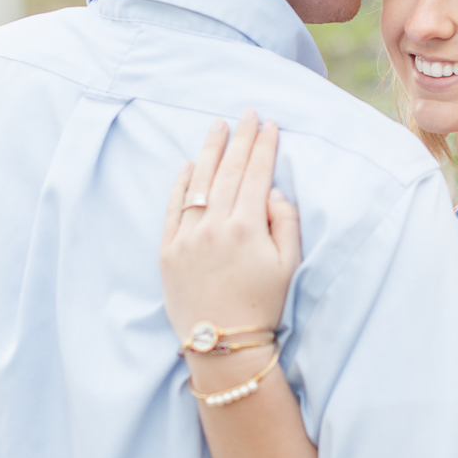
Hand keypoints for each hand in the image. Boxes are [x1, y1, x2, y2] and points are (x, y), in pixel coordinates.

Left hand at [161, 113, 301, 348]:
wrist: (223, 344)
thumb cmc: (262, 305)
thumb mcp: (288, 265)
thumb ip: (285, 222)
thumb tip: (273, 192)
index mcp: (247, 227)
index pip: (257, 174)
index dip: (264, 147)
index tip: (269, 125)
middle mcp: (215, 225)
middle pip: (229, 170)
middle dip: (240, 138)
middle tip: (246, 114)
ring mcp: (187, 236)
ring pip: (199, 182)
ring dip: (210, 151)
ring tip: (218, 128)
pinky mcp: (168, 250)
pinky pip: (173, 207)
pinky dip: (180, 183)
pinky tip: (188, 165)